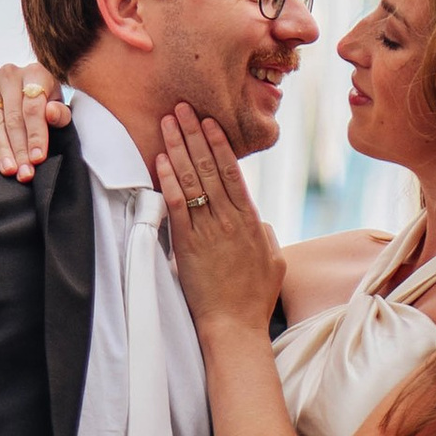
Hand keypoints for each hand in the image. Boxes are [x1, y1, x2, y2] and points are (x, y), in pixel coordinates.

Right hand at [0, 63, 67, 181]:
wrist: (21, 91)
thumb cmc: (41, 102)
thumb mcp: (56, 107)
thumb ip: (59, 113)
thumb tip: (51, 113)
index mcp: (35, 73)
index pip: (34, 108)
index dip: (36, 135)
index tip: (37, 158)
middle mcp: (10, 73)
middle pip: (14, 117)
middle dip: (20, 149)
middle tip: (24, 172)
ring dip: (2, 148)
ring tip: (9, 169)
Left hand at [155, 110, 282, 332]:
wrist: (234, 327)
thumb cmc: (254, 298)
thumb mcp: (274, 261)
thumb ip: (266, 235)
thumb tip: (258, 220)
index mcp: (251, 220)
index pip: (233, 173)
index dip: (220, 144)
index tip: (210, 121)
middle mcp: (230, 220)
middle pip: (210, 167)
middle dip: (195, 135)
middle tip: (182, 108)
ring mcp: (209, 231)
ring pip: (193, 180)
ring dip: (179, 148)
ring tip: (168, 123)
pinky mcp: (188, 246)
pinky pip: (178, 206)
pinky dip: (169, 180)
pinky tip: (161, 159)